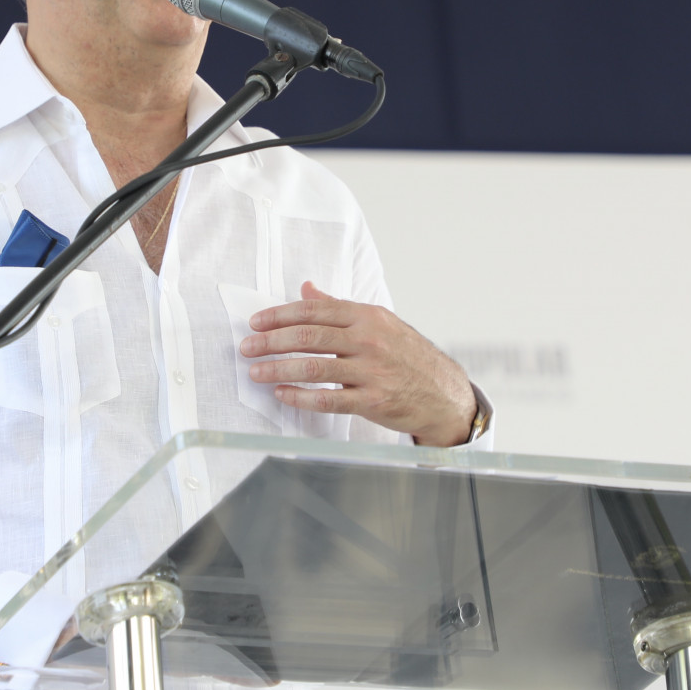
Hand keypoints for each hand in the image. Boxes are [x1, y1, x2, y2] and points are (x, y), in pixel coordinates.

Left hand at [240, 281, 476, 445]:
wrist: (444, 393)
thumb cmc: (406, 356)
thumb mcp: (378, 323)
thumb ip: (339, 307)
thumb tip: (307, 288)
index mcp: (367, 316)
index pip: (314, 311)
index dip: (279, 315)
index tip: (255, 323)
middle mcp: (369, 340)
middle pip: (309, 337)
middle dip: (271, 342)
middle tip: (247, 348)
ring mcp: (372, 372)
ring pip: (314, 368)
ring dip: (279, 369)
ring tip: (255, 372)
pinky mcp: (373, 401)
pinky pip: (329, 400)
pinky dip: (301, 397)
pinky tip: (282, 395)